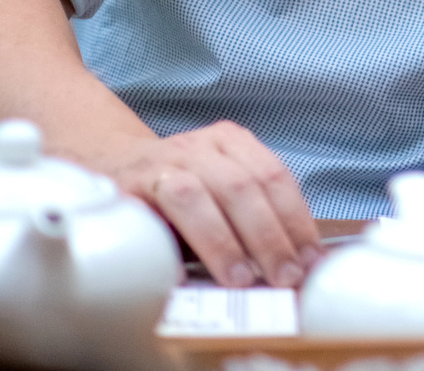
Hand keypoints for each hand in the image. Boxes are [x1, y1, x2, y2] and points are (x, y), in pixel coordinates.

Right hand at [92, 120, 325, 288]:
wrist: (112, 169)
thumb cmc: (178, 199)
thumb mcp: (220, 200)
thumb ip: (252, 224)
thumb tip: (293, 270)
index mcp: (234, 143)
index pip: (276, 177)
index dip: (297, 221)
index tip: (311, 261)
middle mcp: (203, 145)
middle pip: (246, 186)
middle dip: (269, 236)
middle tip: (284, 277)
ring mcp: (166, 160)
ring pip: (202, 194)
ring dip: (226, 242)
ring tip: (243, 280)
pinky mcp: (132, 183)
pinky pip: (159, 208)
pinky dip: (178, 240)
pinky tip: (189, 273)